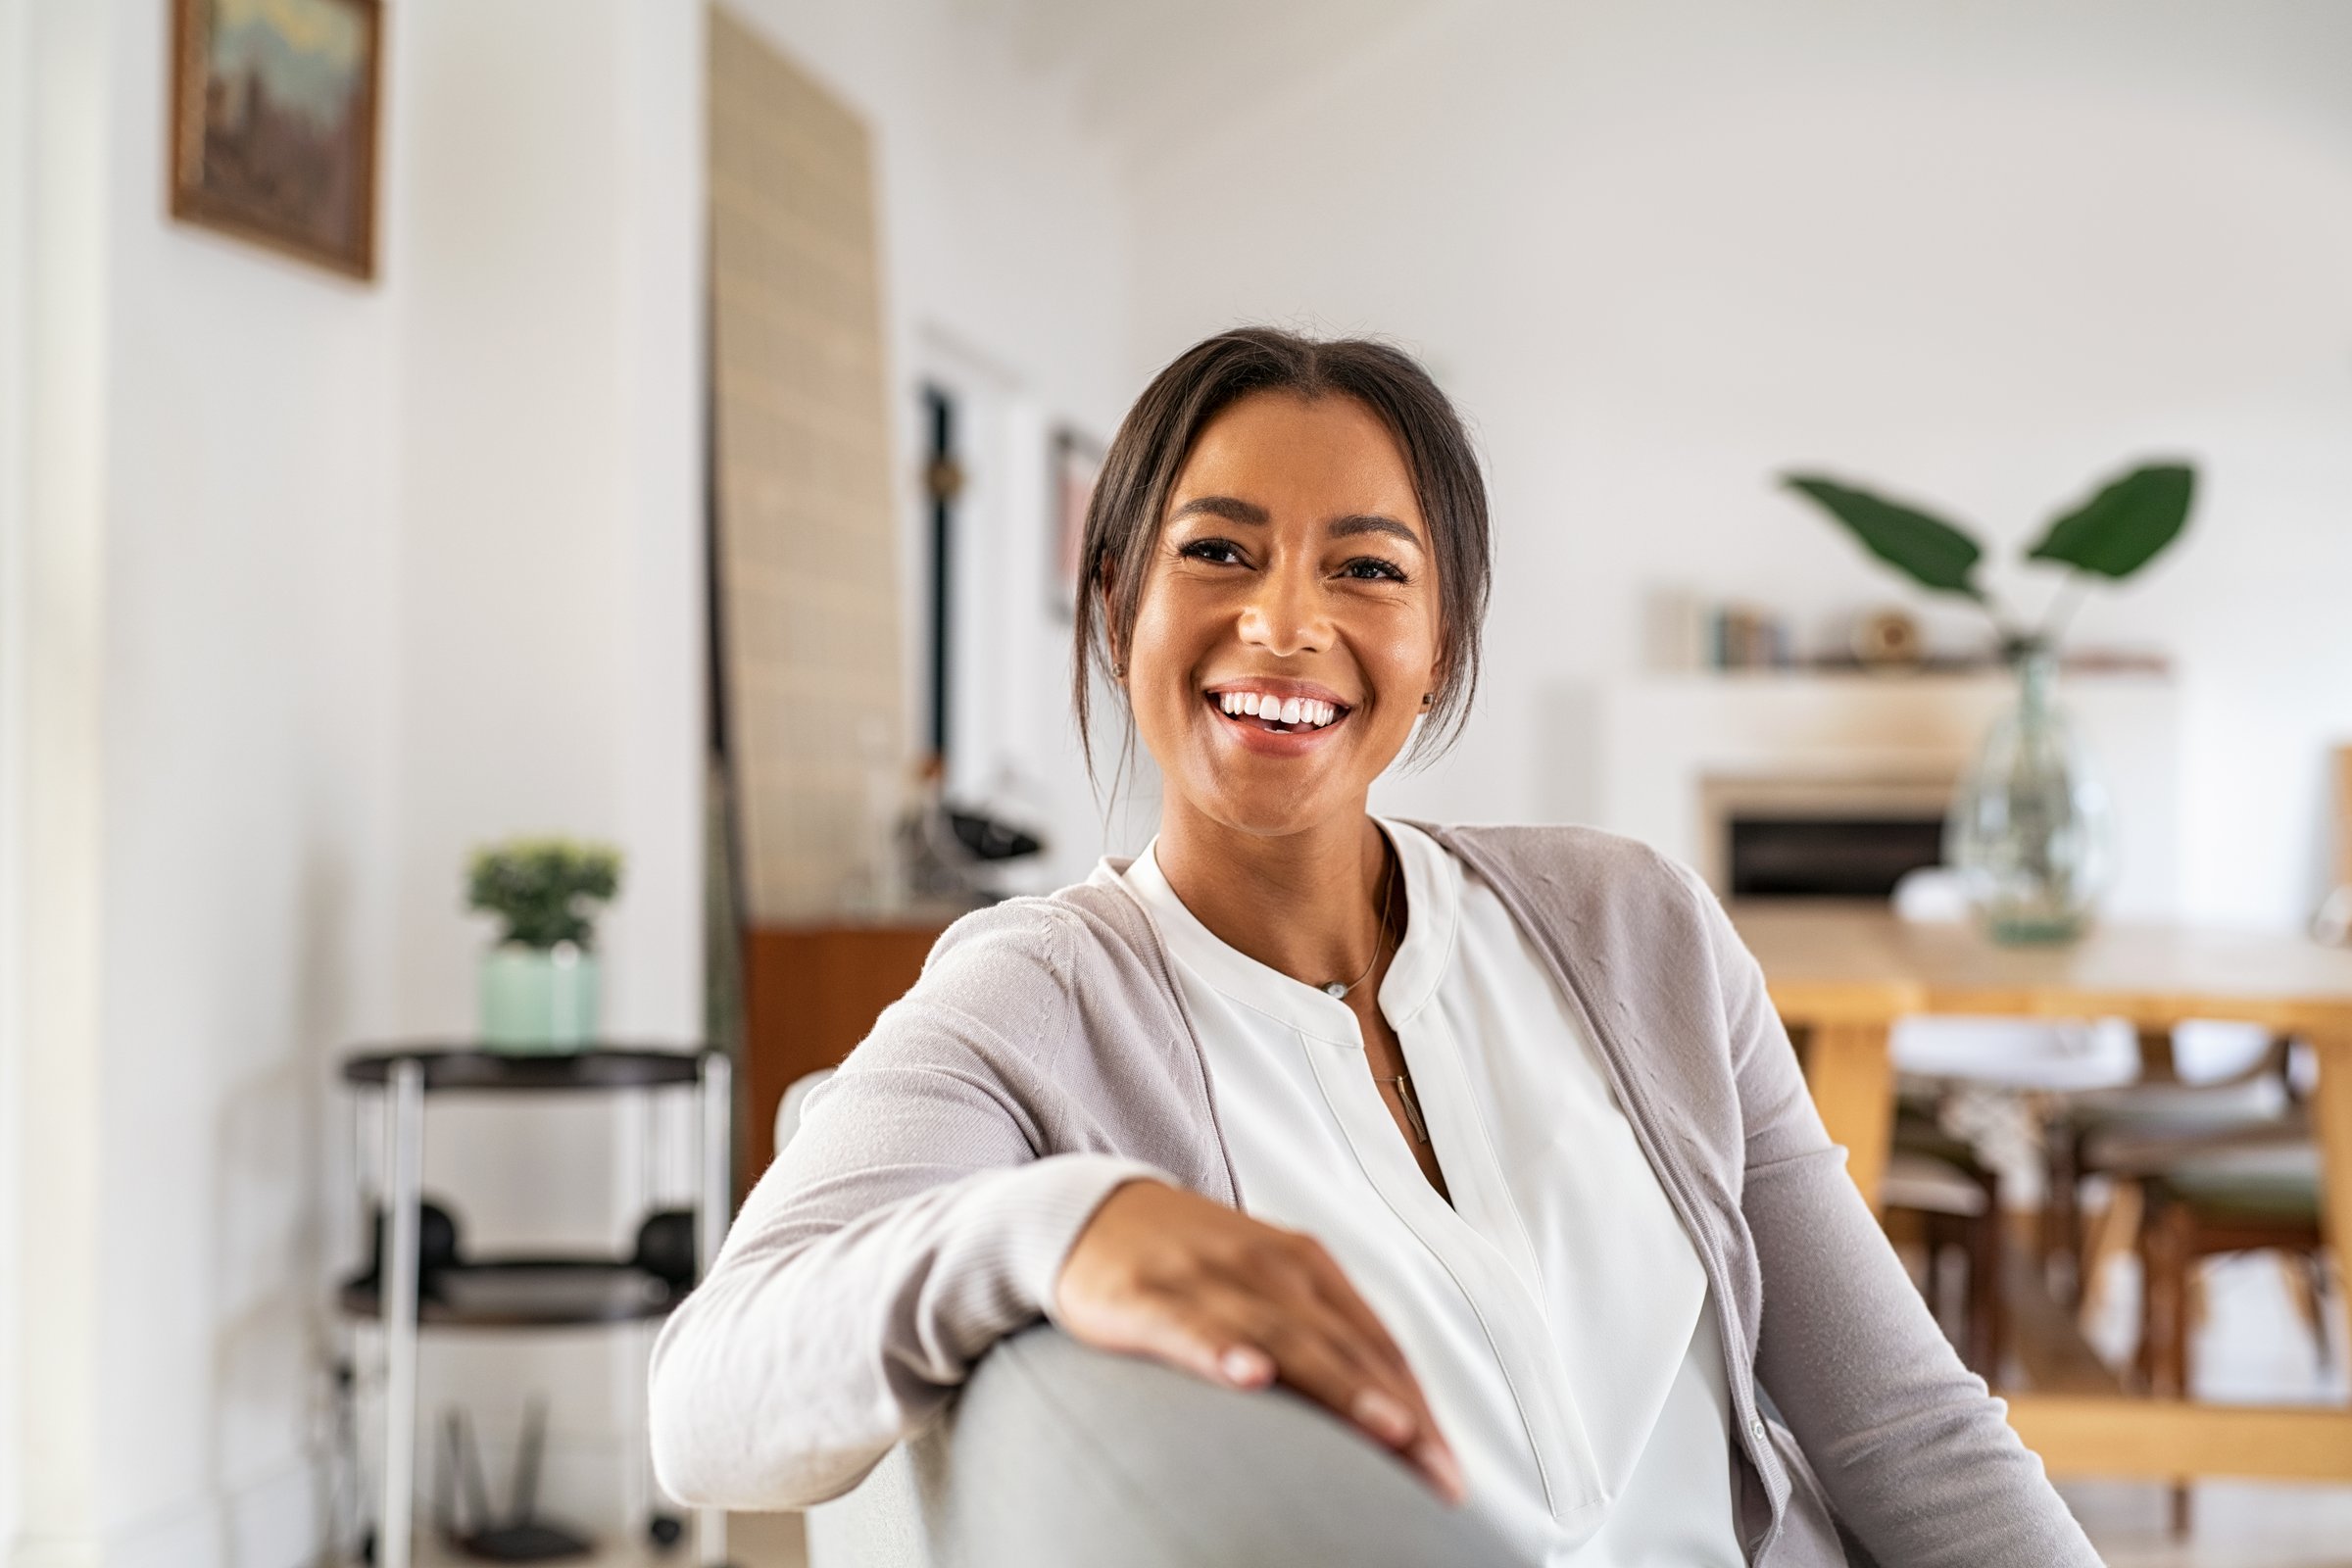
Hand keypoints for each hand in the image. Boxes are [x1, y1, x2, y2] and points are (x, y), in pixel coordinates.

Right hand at [1054, 1178, 1464, 1502]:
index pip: (1377, 1343)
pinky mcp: (1147, 1296)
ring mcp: (1209, 1278)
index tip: (1449, 1470)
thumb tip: (1387, 1416)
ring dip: (1340, 1386)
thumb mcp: (1265, 1288)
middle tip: (1438, 1472)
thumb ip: (1319, 1339)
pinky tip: (1249, 1375)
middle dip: (1400, 1412)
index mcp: (1306, 1266)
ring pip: (1285, 1338)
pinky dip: (1222, 1350)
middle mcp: (1268, 1267)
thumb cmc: (1193, 1265)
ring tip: (1388, 1429)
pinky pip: (1190, 1327)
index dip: (1419, 1405)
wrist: (1091, 1211)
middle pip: (1346, 1347)